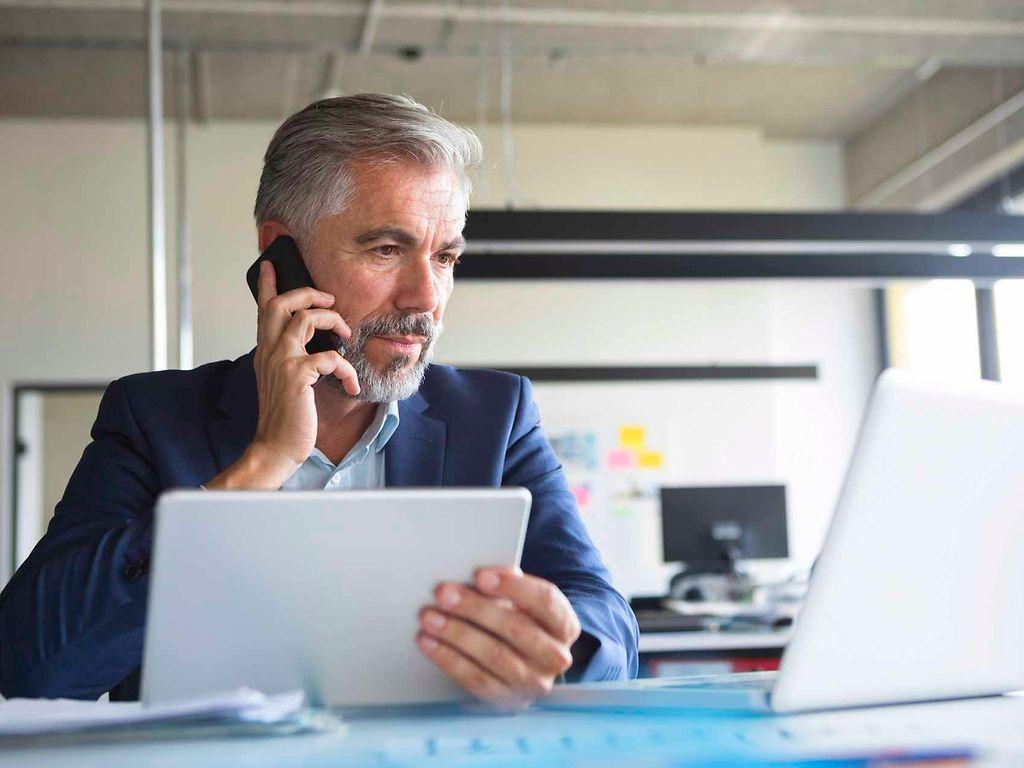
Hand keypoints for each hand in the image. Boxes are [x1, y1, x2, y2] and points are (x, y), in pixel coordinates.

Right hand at [205, 260, 357, 489]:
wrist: (276, 447)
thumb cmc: (285, 417)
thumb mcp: (285, 382)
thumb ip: (292, 360)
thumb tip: (315, 346)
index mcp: (266, 352)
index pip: (263, 310)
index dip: (267, 284)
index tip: (270, 264)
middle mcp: (269, 352)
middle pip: (282, 303)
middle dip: (308, 293)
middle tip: (329, 298)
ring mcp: (281, 362)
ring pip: (305, 319)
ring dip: (332, 321)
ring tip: (345, 334)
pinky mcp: (297, 376)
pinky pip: (329, 357)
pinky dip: (346, 369)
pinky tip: (352, 385)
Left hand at [417, 567, 580, 710]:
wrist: (526, 665)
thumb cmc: (521, 621)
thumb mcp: (523, 602)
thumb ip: (509, 584)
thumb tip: (481, 575)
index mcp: (564, 624)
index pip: (545, 601)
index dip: (512, 586)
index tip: (479, 575)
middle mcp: (555, 657)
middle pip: (515, 628)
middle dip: (475, 609)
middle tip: (443, 594)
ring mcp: (533, 683)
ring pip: (493, 655)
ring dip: (456, 634)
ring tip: (429, 617)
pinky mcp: (507, 700)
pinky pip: (475, 679)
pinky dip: (448, 659)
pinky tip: (428, 642)